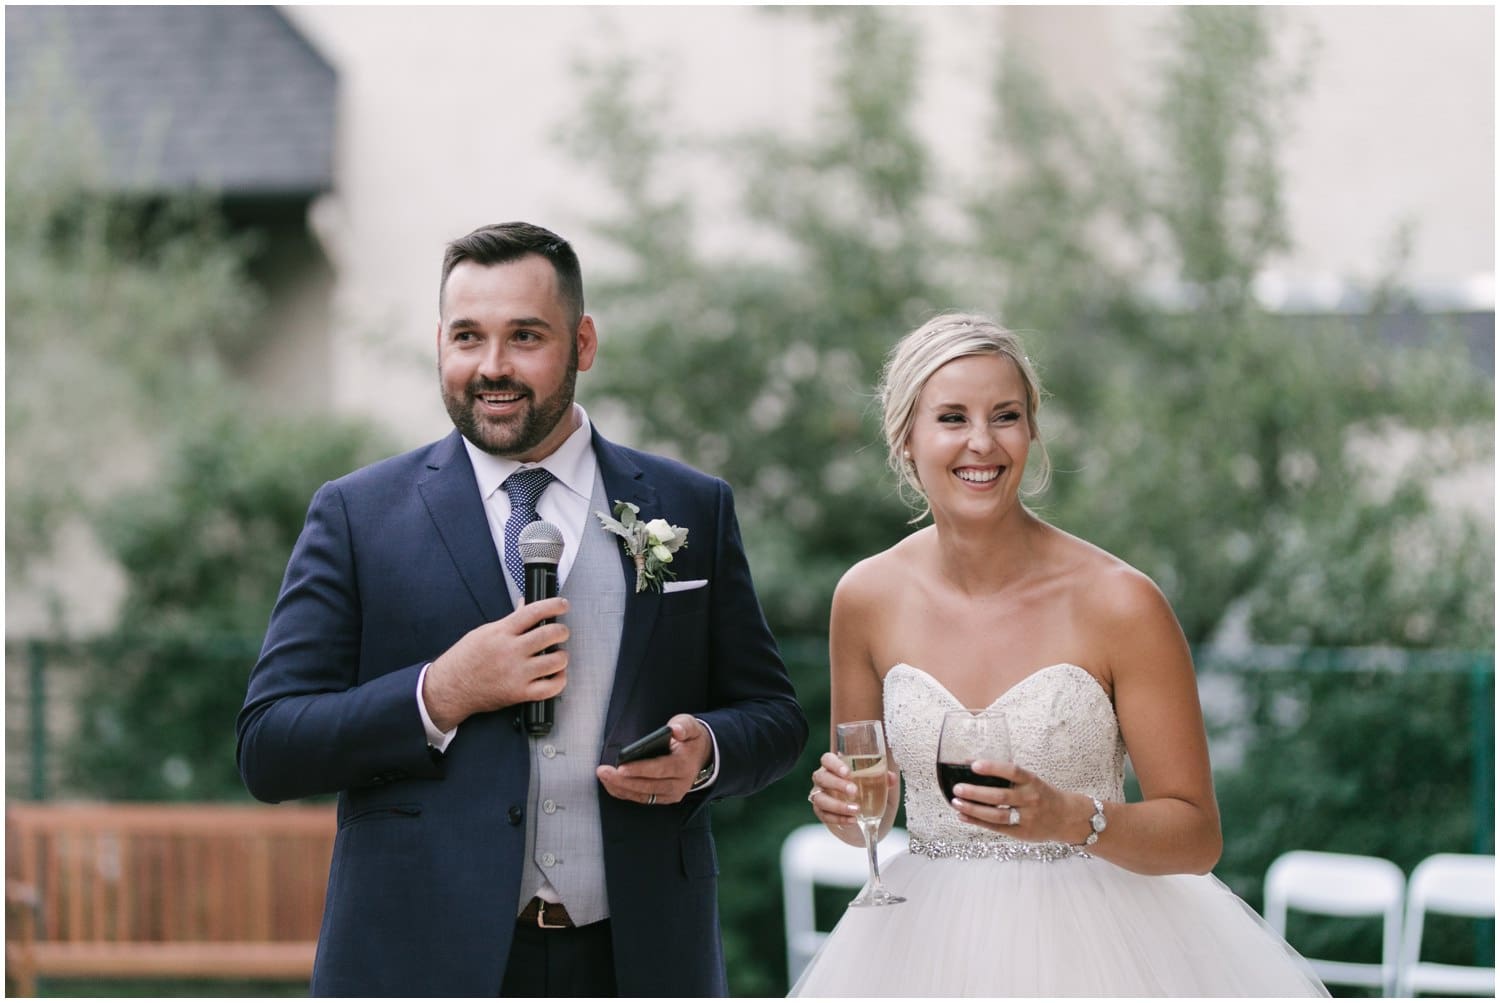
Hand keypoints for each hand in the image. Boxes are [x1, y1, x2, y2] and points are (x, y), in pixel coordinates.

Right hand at [422, 597, 570, 730]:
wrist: (450, 688)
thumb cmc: (464, 660)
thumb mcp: (483, 632)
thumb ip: (509, 621)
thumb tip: (525, 606)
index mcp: (501, 633)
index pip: (534, 611)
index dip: (554, 605)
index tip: (563, 605)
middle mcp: (511, 651)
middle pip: (550, 634)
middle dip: (562, 631)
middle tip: (561, 632)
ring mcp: (516, 673)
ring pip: (556, 661)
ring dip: (562, 656)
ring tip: (557, 655)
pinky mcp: (519, 693)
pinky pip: (551, 688)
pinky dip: (559, 680)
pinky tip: (556, 674)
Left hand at [596, 714, 710, 805]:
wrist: (702, 756)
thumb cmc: (690, 738)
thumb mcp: (690, 725)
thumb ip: (683, 725)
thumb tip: (675, 730)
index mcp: (684, 765)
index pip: (659, 769)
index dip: (639, 769)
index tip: (621, 767)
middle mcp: (679, 784)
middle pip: (648, 785)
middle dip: (623, 780)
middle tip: (603, 772)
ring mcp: (672, 794)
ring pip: (643, 795)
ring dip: (621, 788)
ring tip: (603, 777)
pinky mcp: (664, 798)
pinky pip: (643, 799)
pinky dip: (625, 793)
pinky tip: (611, 785)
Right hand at [808, 751, 895, 828]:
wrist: (868, 820)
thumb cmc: (871, 794)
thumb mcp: (881, 786)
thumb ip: (884, 779)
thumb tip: (891, 777)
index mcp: (836, 767)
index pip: (827, 759)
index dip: (834, 764)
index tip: (847, 772)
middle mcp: (825, 779)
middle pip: (821, 777)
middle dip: (837, 784)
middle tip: (854, 791)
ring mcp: (821, 796)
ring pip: (819, 798)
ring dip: (837, 805)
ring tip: (856, 810)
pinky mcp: (822, 813)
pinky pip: (825, 815)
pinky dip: (839, 818)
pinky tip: (852, 820)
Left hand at [950, 760, 1090, 843]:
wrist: (1067, 818)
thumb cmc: (1042, 794)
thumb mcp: (1031, 781)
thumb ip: (1008, 776)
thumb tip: (972, 764)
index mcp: (1032, 781)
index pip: (1012, 771)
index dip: (993, 768)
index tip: (973, 765)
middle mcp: (1030, 799)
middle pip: (1001, 796)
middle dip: (976, 793)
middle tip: (957, 788)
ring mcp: (1027, 818)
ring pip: (997, 815)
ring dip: (974, 810)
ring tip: (956, 803)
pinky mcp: (1022, 832)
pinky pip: (997, 828)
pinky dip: (978, 822)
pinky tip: (963, 817)